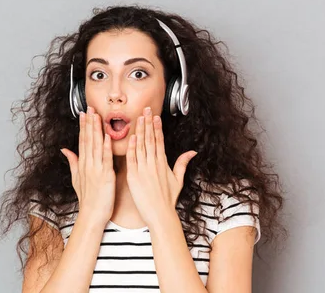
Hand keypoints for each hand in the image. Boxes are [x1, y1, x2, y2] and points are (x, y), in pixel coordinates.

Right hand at [60, 106, 115, 227]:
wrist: (91, 215)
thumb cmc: (87, 199)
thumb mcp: (76, 179)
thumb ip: (72, 162)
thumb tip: (65, 150)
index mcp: (82, 164)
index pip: (82, 141)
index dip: (83, 126)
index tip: (84, 113)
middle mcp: (88, 164)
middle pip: (87, 139)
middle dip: (89, 123)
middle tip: (90, 107)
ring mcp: (96, 169)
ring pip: (95, 145)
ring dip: (96, 130)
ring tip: (97, 115)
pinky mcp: (105, 176)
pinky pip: (106, 158)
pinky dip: (106, 147)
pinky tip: (107, 136)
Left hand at [126, 107, 197, 227]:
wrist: (160, 215)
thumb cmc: (168, 199)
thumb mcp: (178, 180)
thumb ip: (182, 163)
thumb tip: (192, 152)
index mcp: (163, 163)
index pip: (160, 141)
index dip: (157, 128)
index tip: (155, 116)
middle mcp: (154, 164)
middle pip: (150, 139)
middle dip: (148, 123)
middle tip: (147, 109)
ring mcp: (144, 169)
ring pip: (141, 146)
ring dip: (140, 131)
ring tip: (139, 118)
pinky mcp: (134, 177)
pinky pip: (132, 159)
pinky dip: (132, 148)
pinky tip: (132, 137)